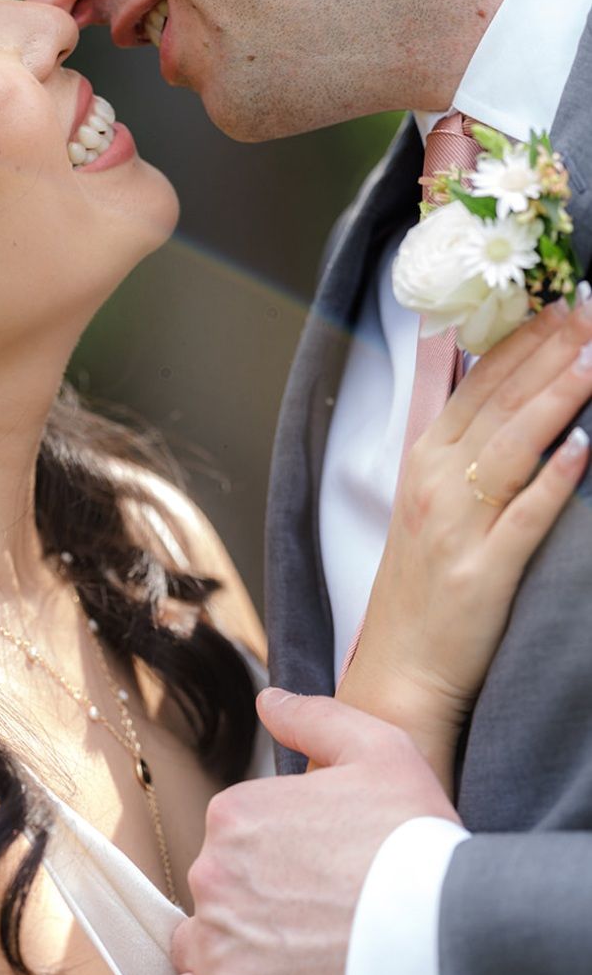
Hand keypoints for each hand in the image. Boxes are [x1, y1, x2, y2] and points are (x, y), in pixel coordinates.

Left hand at [164, 690, 456, 974]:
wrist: (440, 933)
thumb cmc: (414, 839)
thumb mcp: (378, 749)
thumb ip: (314, 718)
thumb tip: (267, 701)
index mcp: (236, 811)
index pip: (234, 837)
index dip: (275, 856)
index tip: (316, 874)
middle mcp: (212, 868)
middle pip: (217, 889)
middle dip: (253, 902)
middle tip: (314, 919)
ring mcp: (214, 936)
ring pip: (199, 943)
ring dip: (231, 952)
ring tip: (293, 962)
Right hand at [344, 293, 591, 782]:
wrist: (401, 672)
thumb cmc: (420, 588)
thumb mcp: (426, 503)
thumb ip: (458, 445)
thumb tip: (493, 390)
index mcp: (421, 462)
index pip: (475, 384)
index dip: (520, 340)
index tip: (558, 302)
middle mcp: (434, 484)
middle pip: (499, 403)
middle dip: (549, 352)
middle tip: (589, 310)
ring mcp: (456, 527)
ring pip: (514, 447)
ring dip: (559, 398)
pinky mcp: (483, 573)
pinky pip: (525, 518)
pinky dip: (556, 481)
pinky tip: (585, 451)